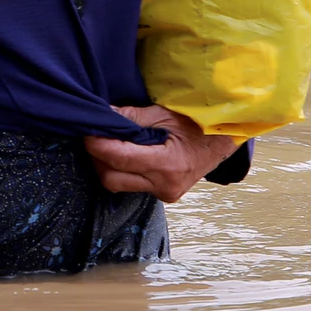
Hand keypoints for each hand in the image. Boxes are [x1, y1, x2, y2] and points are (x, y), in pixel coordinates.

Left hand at [83, 105, 238, 201]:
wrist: (224, 142)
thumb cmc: (197, 123)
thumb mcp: (165, 114)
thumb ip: (132, 117)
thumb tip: (103, 114)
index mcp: (167, 164)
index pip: (119, 158)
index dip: (97, 145)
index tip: (86, 131)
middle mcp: (164, 185)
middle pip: (111, 178)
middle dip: (97, 158)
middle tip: (94, 136)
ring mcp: (164, 194)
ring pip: (118, 185)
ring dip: (107, 165)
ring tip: (110, 144)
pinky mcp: (164, 196)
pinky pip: (132, 186)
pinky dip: (123, 171)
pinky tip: (125, 155)